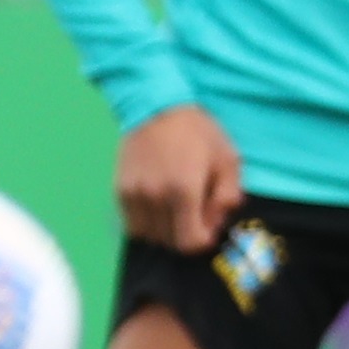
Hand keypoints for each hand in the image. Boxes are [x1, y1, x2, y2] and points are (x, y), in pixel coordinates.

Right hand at [114, 103, 242, 254]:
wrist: (156, 106)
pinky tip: (157, 206)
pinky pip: (131, 225)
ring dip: (164, 231)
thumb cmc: (198, 132)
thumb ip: (228, 197)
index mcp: (184, 191)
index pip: (190, 242)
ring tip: (175, 211)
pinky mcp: (120, 190)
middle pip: (169, 242)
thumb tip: (217, 224)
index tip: (208, 226)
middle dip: (185, 235)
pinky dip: (146, 224)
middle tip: (194, 214)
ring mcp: (134, 195)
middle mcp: (155, 197)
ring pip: (149, 236)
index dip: (203, 240)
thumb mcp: (228, 159)